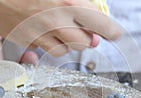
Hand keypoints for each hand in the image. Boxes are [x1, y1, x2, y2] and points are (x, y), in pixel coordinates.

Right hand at [0, 0, 120, 56]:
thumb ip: (79, 4)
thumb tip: (94, 22)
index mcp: (69, 2)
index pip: (102, 25)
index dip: (111, 31)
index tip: (114, 34)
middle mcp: (57, 20)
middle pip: (85, 43)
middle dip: (87, 38)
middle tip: (82, 31)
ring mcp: (40, 32)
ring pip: (66, 50)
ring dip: (67, 43)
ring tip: (59, 29)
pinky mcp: (26, 40)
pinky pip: (45, 50)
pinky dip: (49, 44)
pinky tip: (43, 32)